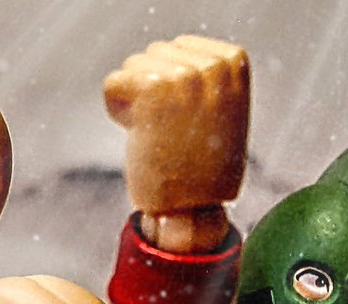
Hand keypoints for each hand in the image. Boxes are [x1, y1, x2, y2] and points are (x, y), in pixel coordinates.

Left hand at [104, 35, 249, 215]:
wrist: (190, 210)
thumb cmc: (200, 167)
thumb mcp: (220, 110)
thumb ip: (206, 77)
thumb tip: (176, 53)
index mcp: (233, 63)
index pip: (177, 49)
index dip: (172, 86)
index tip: (188, 120)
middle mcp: (212, 65)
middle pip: (153, 55)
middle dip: (152, 93)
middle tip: (172, 134)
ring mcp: (184, 76)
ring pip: (133, 67)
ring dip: (137, 104)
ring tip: (160, 135)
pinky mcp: (153, 90)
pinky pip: (114, 84)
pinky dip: (118, 111)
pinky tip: (142, 135)